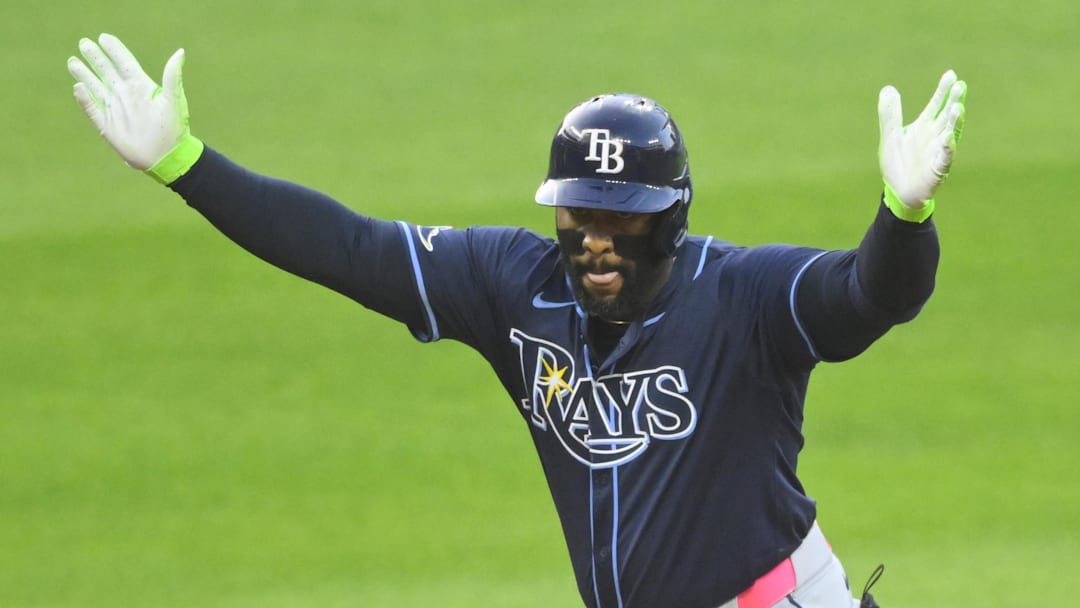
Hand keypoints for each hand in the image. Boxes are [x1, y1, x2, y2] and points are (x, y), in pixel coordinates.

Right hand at [67, 34, 201, 183]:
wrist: (167, 157)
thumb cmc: (174, 130)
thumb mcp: (174, 101)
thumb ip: (172, 76)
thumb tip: (179, 52)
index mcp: (141, 87)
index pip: (124, 62)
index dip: (114, 50)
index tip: (104, 37)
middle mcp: (126, 95)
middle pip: (107, 71)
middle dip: (96, 57)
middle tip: (84, 43)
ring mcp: (116, 109)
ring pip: (96, 87)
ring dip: (84, 74)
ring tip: (73, 61)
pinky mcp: (107, 126)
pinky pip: (92, 109)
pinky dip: (84, 99)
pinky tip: (78, 87)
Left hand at [877, 70, 966, 220]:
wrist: (897, 191)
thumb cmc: (898, 163)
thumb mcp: (890, 135)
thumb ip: (890, 114)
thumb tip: (888, 88)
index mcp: (924, 127)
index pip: (936, 105)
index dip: (943, 90)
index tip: (951, 74)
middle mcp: (934, 136)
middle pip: (946, 116)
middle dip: (953, 101)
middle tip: (961, 86)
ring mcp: (938, 152)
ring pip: (950, 133)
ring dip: (955, 121)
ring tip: (958, 107)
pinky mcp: (938, 169)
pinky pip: (945, 157)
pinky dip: (947, 147)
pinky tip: (948, 137)